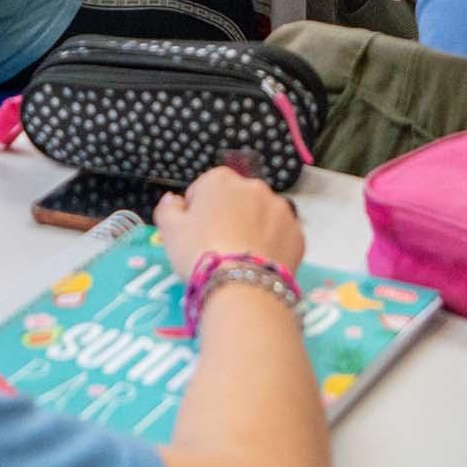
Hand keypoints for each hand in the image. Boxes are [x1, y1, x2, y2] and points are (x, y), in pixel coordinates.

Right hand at [154, 165, 304, 275]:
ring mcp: (281, 210)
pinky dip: (273, 246)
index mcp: (221, 180)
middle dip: (228, 216)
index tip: (194, 232)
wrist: (243, 287)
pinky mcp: (298, 234)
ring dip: (253, 228)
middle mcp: (254, 187)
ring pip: (262, 216)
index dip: (196, 210)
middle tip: (217, 246)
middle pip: (237, 199)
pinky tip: (259, 266)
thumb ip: (168, 209)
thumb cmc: (200, 253)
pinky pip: (281, 236)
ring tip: (240, 258)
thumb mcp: (170, 231)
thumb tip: (173, 200)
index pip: (204, 187)